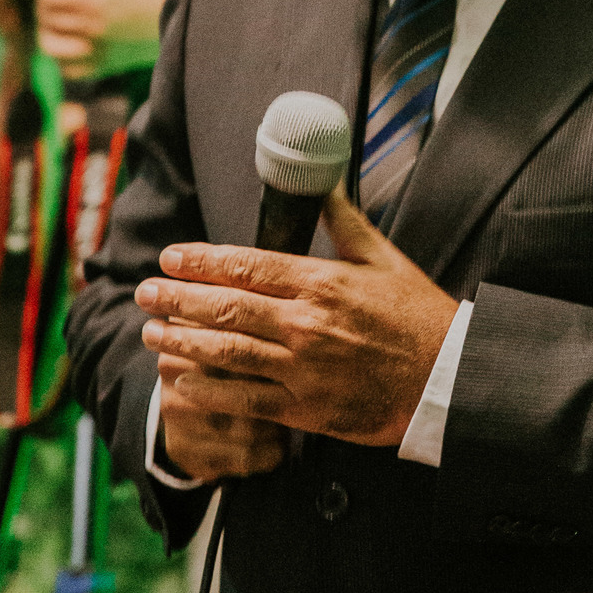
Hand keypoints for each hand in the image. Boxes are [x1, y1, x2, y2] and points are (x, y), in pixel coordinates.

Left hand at [33, 0, 178, 79]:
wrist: (201, 14)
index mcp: (98, 0)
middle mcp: (96, 30)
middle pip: (46, 20)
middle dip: (42, 1)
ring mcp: (103, 51)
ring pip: (52, 48)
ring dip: (47, 30)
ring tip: (55, 14)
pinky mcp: (112, 64)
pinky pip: (72, 70)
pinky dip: (63, 57)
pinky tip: (70, 39)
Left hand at [135, 190, 458, 458]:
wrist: (448, 380)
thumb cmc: (418, 316)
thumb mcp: (385, 259)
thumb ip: (343, 222)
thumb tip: (321, 183)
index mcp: (323, 282)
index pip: (246, 266)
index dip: (200, 261)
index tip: (171, 257)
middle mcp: (307, 324)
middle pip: (224, 308)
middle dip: (176, 300)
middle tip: (145, 293)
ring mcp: (304, 369)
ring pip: (226, 352)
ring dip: (180, 342)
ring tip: (150, 333)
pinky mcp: (306, 409)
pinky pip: (245, 398)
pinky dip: (209, 388)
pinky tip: (182, 379)